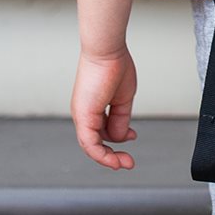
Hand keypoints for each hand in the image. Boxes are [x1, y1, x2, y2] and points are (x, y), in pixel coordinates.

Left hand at [71, 47, 138, 169]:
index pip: (102, 131)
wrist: (106, 50)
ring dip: (109, 158)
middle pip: (96, 142)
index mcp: (93, 106)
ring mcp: (82, 115)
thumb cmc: (114, 65)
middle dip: (113, 154)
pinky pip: (89, 144)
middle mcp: (85, 113)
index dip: (118, 138)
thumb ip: (121, 119)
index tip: (133, 136)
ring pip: (91, 147)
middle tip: (128, 161)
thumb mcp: (123, 98)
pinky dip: (102, 155)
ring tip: (125, 163)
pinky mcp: (83, 116)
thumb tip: (121, 136)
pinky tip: (114, 161)